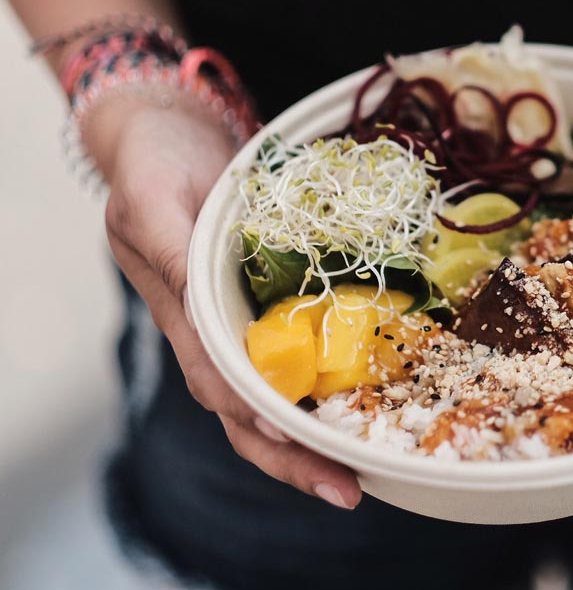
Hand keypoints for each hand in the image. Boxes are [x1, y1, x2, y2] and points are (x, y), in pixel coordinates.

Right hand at [96, 96, 360, 509]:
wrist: (172, 135)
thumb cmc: (154, 162)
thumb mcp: (151, 197)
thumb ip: (170, 249)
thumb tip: (199, 306)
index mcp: (181, 313)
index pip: (216, 379)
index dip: (253, 411)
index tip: (294, 434)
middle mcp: (213, 331)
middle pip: (248, 411)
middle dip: (294, 455)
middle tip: (346, 488)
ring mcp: (243, 323)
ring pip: (276, 398)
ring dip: (316, 437)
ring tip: (363, 473)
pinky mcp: (274, 305)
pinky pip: (301, 357)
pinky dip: (329, 388)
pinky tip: (369, 409)